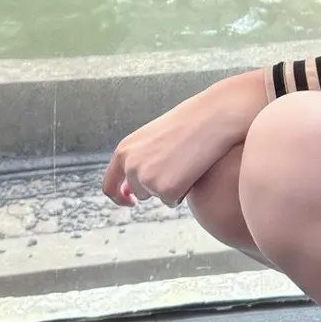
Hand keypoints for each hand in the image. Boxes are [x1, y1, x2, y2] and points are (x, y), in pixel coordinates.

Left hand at [101, 70, 270, 207]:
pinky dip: (182, 192)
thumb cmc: (186, 124)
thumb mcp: (151, 139)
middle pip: (139, 192)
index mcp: (124, 150)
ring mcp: (146, 180)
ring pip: (156, 196)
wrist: (211, 119)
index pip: (109, 185)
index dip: (118, 196)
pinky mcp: (165, 190)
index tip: (129, 201)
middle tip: (176, 162)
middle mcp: (130, 167)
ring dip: (169, 187)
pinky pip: (172, 201)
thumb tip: (128, 193)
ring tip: (184, 162)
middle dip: (156, 185)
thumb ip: (136, 161)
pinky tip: (191, 171)